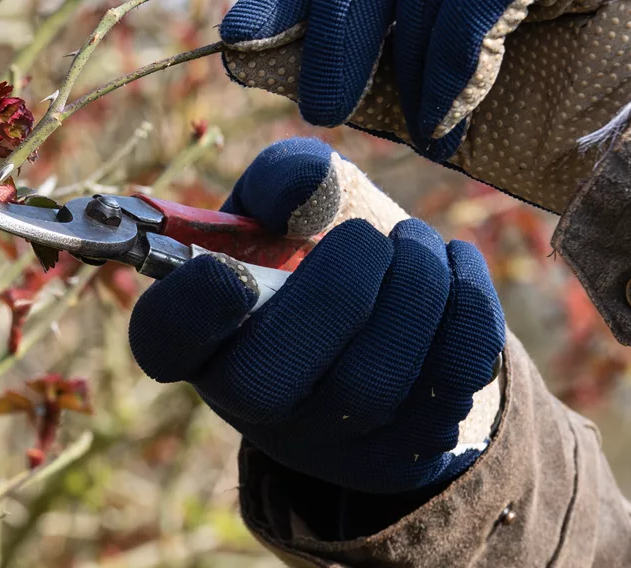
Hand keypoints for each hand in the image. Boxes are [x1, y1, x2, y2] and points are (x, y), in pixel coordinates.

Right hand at [127, 138, 505, 493]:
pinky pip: (447, 384)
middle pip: (268, 380)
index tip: (229, 271)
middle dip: (336, 292)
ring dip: (412, 290)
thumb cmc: (318, 252)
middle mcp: (250, 403)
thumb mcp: (287, 207)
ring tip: (415, 244)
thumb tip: (305, 186)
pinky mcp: (405, 451)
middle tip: (368, 239)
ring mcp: (328, 440)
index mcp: (200, 336)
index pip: (164, 342)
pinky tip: (453, 266)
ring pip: (371, 384)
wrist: (391, 319)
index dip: (190, 313)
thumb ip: (285, 180)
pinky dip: (466, 308)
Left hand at [219, 0, 630, 210]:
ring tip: (425, 117)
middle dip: (334, 20)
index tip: (246, 39)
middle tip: (318, 100)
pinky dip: (456, 52)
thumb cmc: (561, 100)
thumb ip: (364, 50)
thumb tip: (257, 47)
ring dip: (410, 51)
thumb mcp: (437, 72)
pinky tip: (455, 108)